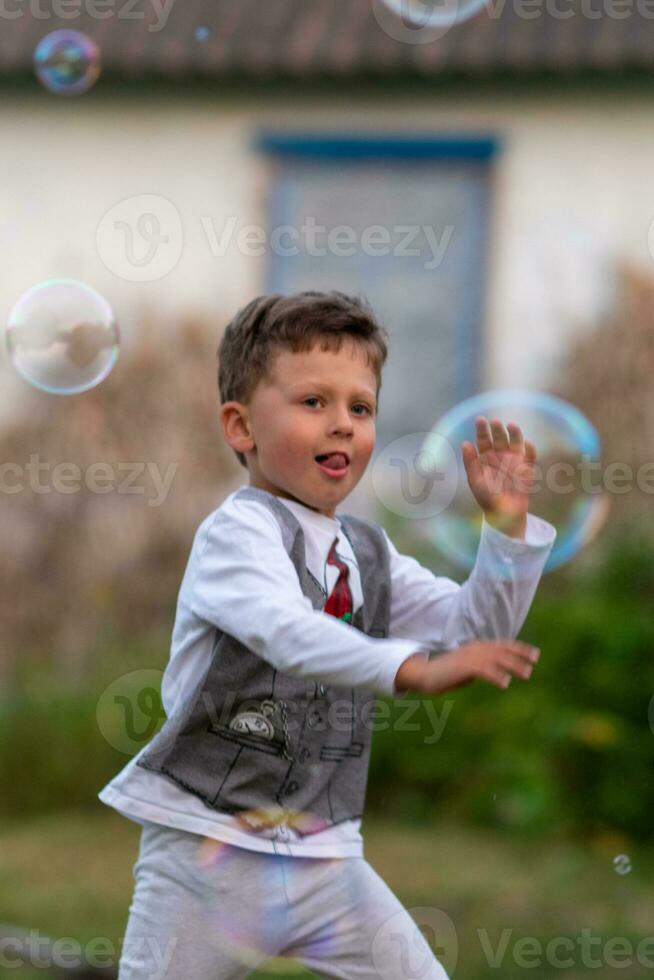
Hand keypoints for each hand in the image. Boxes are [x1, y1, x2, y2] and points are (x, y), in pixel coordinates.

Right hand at [395, 640, 539, 695]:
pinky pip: (484, 670)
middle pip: (502, 650)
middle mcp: (475, 649)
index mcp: (477, 648)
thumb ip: (483, 668)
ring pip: (497, 659)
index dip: (519, 649)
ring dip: (513, 665)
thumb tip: (497, 674)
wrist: (425, 674)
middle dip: (520, 655)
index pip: (502, 645)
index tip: (535, 654)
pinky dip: (496, 675)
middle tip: (534, 662)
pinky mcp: (463, 667)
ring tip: (527, 673)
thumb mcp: (468, 669)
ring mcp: (469, 657)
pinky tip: (505, 683)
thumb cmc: (447, 674)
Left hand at [461, 417, 536, 538]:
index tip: (480, 420)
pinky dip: (530, 449)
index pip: (484, 440)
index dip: (482, 430)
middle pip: (499, 437)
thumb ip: (470, 463)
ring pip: (515, 442)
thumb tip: (465, 443)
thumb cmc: (486, 497)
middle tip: (495, 421)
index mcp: (486, 457)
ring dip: (514, 433)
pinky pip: (530, 456)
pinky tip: (527, 443)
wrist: (503, 514)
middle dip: (497, 429)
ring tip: (511, 425)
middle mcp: (501, 455)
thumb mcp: (475, 481)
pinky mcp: (527, 468)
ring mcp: (515, 460)